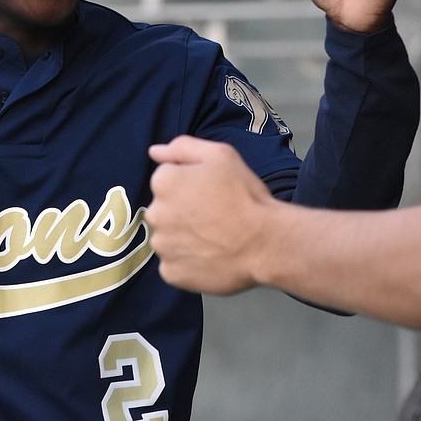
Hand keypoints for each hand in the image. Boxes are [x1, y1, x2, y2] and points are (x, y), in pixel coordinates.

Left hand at [144, 136, 276, 294]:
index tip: (211, 193)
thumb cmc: (244, 195)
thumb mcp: (221, 155)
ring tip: (213, 239)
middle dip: (182, 211)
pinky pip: (173, 265)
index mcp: (163, 182)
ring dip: (182, 238)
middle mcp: (155, 214)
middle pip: (164, 210)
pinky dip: (187, 263)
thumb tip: (154, 152)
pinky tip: (209, 258)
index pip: (167, 179)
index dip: (190, 185)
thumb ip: (183, 148)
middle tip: (213, 216)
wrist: (266, 243)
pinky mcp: (171, 273)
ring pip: (167, 238)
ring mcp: (162, 246)